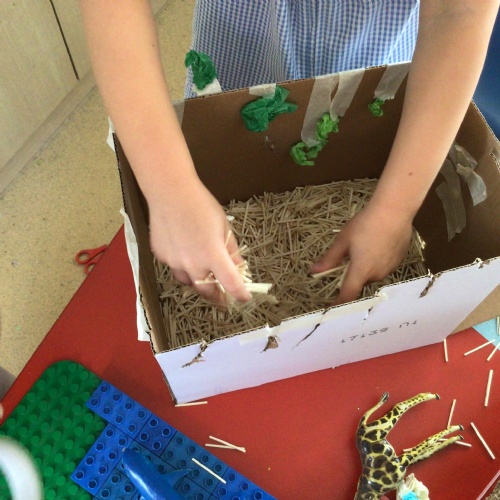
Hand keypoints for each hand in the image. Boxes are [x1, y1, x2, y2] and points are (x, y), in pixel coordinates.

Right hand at [148, 179, 250, 303]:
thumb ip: (231, 251)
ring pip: (188, 281)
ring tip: (203, 272)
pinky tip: (184, 250)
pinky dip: (182, 265)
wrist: (170, 192)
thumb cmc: (201, 205)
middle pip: (206, 291)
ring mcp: (174, 261)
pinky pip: (175, 267)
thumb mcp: (224, 227)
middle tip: (222, 295)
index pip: (230, 284)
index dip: (239, 295)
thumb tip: (238, 267)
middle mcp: (192, 263)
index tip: (243, 298)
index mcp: (213, 255)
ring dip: (197, 281)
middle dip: (215, 295)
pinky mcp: (161, 256)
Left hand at [310, 202, 412, 303]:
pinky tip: (378, 243)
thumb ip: (330, 259)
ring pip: (372, 274)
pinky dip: (378, 261)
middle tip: (348, 256)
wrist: (394, 210)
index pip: (348, 295)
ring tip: (364, 245)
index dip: (338, 303)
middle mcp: (377, 274)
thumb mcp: (343, 240)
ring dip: (365, 267)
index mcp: (361, 271)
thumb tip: (314, 271)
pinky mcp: (399, 260)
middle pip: (360, 282)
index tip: (330, 307)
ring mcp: (390, 268)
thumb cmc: (365, 224)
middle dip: (352, 274)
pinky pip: (384, 266)